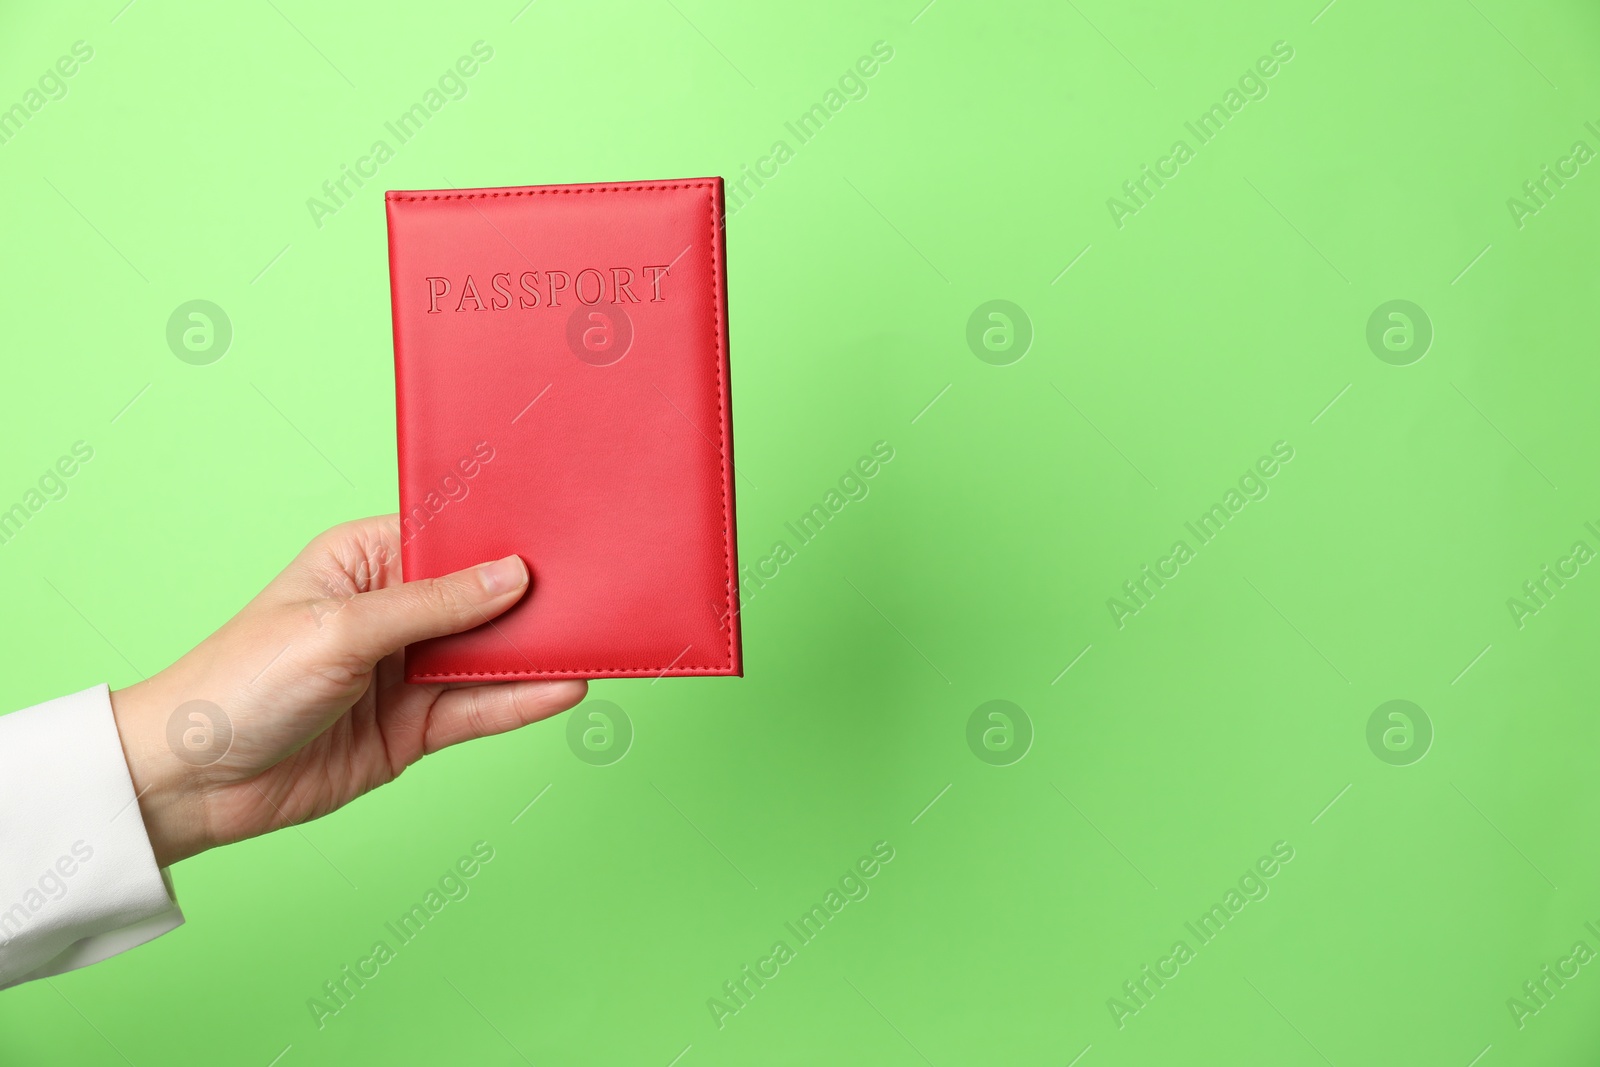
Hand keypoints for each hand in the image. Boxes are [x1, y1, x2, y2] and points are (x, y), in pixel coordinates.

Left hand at [107, 516, 586, 866]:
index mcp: (364, 561)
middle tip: (598, 585)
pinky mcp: (414, 728)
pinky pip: (480, 710)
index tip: (561, 531)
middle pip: (480, 599)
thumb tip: (511, 576)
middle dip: (532, 597)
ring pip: (488, 656)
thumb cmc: (239, 683)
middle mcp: (392, 611)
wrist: (191, 783)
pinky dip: (521, 702)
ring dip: (535, 652)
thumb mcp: (341, 630)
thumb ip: (433, 605)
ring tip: (596, 638)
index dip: (502, 536)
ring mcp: (406, 672)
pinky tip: (564, 689)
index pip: (450, 538)